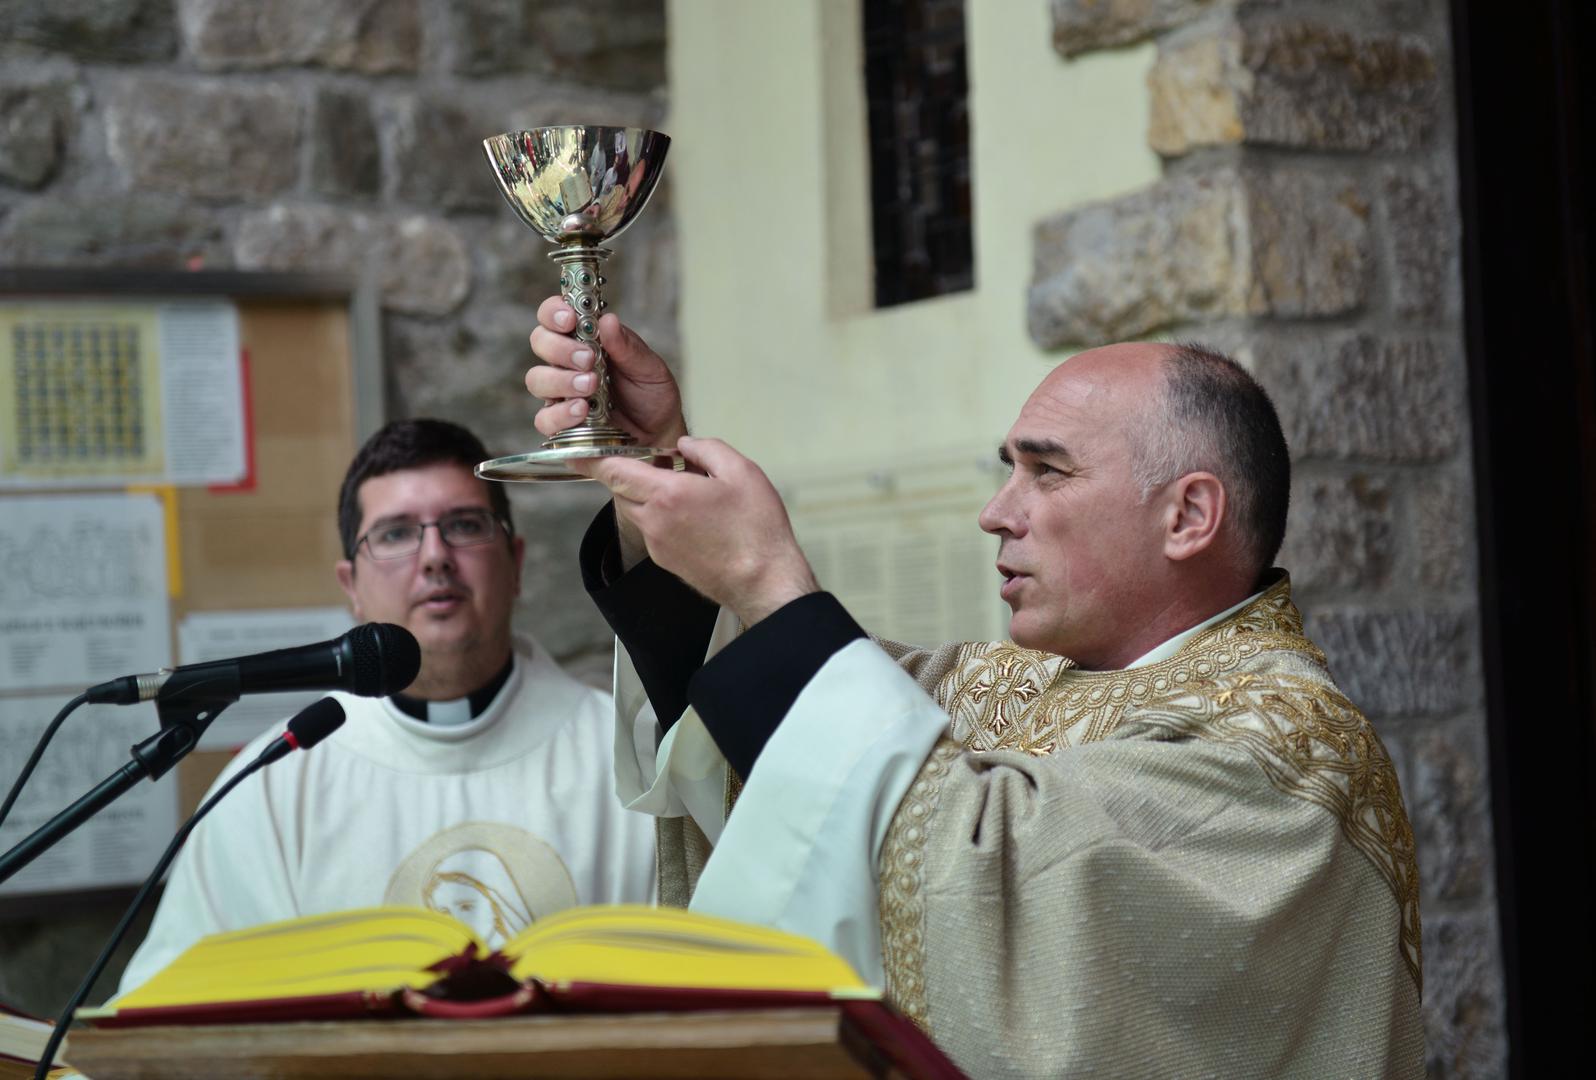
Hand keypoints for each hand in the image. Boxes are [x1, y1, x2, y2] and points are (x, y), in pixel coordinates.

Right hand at [526, 298, 686, 450]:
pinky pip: (544, 419)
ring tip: (590, 386)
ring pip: (537, 379)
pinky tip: (582, 411)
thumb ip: (628, 347)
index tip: (569, 318)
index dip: (554, 312)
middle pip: (539, 342)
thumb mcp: (650, 368)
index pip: (554, 316)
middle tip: (587, 358)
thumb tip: (608, 320)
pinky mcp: (561, 425)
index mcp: (585, 340)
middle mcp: (567, 364)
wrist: (659, 435)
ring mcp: (561, 394)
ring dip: (561, 380)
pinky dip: (561, 414)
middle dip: (559, 348)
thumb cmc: (652, 396)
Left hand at [579, 436, 819, 625]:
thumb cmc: (757, 531)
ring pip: (638, 511)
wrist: (764, 582)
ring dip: (649, 496)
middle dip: (632, 473)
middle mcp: (655, 521)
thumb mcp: (741, 472)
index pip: (615, 471)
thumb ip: (706, 449)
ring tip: (685, 491)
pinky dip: (662, 517)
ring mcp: (658, 545)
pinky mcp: (666, 561)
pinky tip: (694, 516)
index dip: (592, 459)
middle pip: (622, 491)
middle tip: (659, 463)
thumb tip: (686, 445)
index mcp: (668, 495)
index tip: (577, 453)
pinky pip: (652, 530)